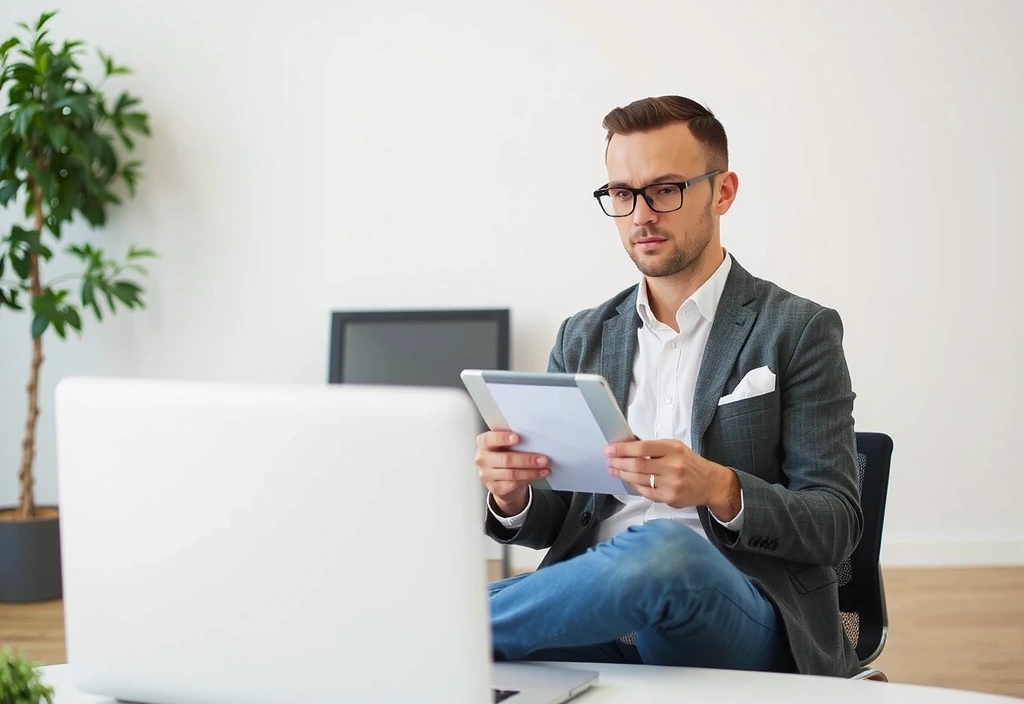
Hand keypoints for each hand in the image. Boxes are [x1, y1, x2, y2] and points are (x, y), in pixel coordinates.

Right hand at [475, 431, 549, 516]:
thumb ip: (513, 440)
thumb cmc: (505, 455)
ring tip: (544, 467)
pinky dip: (529, 478)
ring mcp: (486, 475)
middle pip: (506, 459)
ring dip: (531, 471)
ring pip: (512, 473)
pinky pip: (514, 484)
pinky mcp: (495, 488)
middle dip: (527, 459)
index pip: (489, 439)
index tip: (518, 437)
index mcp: (484, 443)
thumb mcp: (505, 445)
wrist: (501, 478)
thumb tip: (534, 439)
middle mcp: (482, 459)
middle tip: (543, 459)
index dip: (503, 438)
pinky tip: (539, 475)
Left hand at [604, 439, 740, 519]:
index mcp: (673, 449)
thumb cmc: (689, 463)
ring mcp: (671, 484)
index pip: (642, 448)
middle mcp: (673, 466)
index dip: (623, 449)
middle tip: (608, 461)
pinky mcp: (669, 498)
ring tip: (613, 470)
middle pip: (637, 465)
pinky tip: (628, 480)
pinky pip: (645, 492)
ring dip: (622, 474)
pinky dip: (634, 485)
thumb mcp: (674, 447)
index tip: (609, 449)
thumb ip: (653, 447)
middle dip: (618, 463)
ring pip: (639, 479)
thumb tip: (627, 445)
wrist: (711, 483)